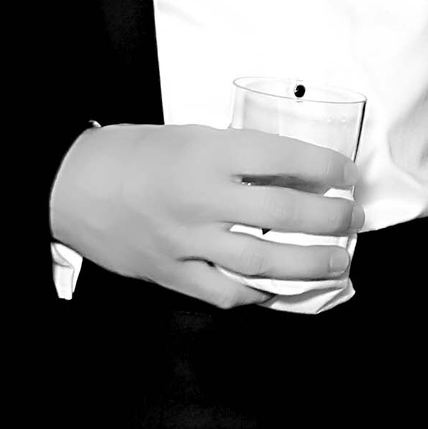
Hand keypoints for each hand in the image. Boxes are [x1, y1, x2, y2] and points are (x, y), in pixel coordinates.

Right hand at [48, 123, 360, 308]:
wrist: (74, 184)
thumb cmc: (137, 154)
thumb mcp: (194, 137)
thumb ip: (241, 157)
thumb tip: (296, 175)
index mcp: (209, 153)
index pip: (283, 157)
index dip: (324, 167)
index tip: (347, 173)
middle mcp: (202, 197)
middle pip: (283, 213)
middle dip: (329, 218)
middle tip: (353, 218)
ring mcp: (186, 240)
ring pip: (262, 260)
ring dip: (309, 263)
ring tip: (337, 261)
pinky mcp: (171, 272)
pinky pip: (224, 291)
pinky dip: (258, 291)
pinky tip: (279, 286)